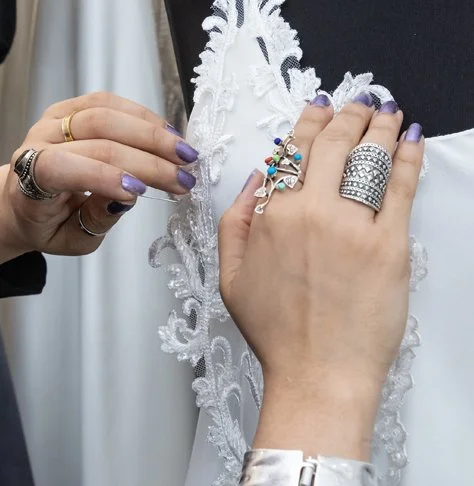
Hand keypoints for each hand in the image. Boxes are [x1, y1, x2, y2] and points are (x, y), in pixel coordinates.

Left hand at [0, 92, 197, 262]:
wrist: (26, 199)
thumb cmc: (48, 223)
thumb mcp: (71, 239)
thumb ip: (96, 219)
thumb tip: (128, 197)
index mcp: (32, 179)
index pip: (62, 168)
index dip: (103, 177)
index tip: (141, 192)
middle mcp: (40, 141)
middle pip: (98, 137)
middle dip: (148, 159)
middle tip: (183, 177)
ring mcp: (56, 120)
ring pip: (107, 114)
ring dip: (153, 133)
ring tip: (183, 153)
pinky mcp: (72, 108)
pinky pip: (110, 102)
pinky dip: (144, 116)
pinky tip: (167, 132)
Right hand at [219, 96, 423, 458]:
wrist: (317, 374)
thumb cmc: (275, 331)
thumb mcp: (230, 276)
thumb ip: (235, 220)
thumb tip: (255, 178)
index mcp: (272, 216)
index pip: (293, 153)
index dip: (309, 123)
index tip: (320, 109)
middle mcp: (311, 212)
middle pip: (334, 143)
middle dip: (347, 114)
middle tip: (359, 102)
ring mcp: (353, 226)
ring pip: (370, 157)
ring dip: (379, 125)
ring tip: (386, 110)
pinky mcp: (389, 245)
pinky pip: (400, 188)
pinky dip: (408, 157)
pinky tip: (410, 140)